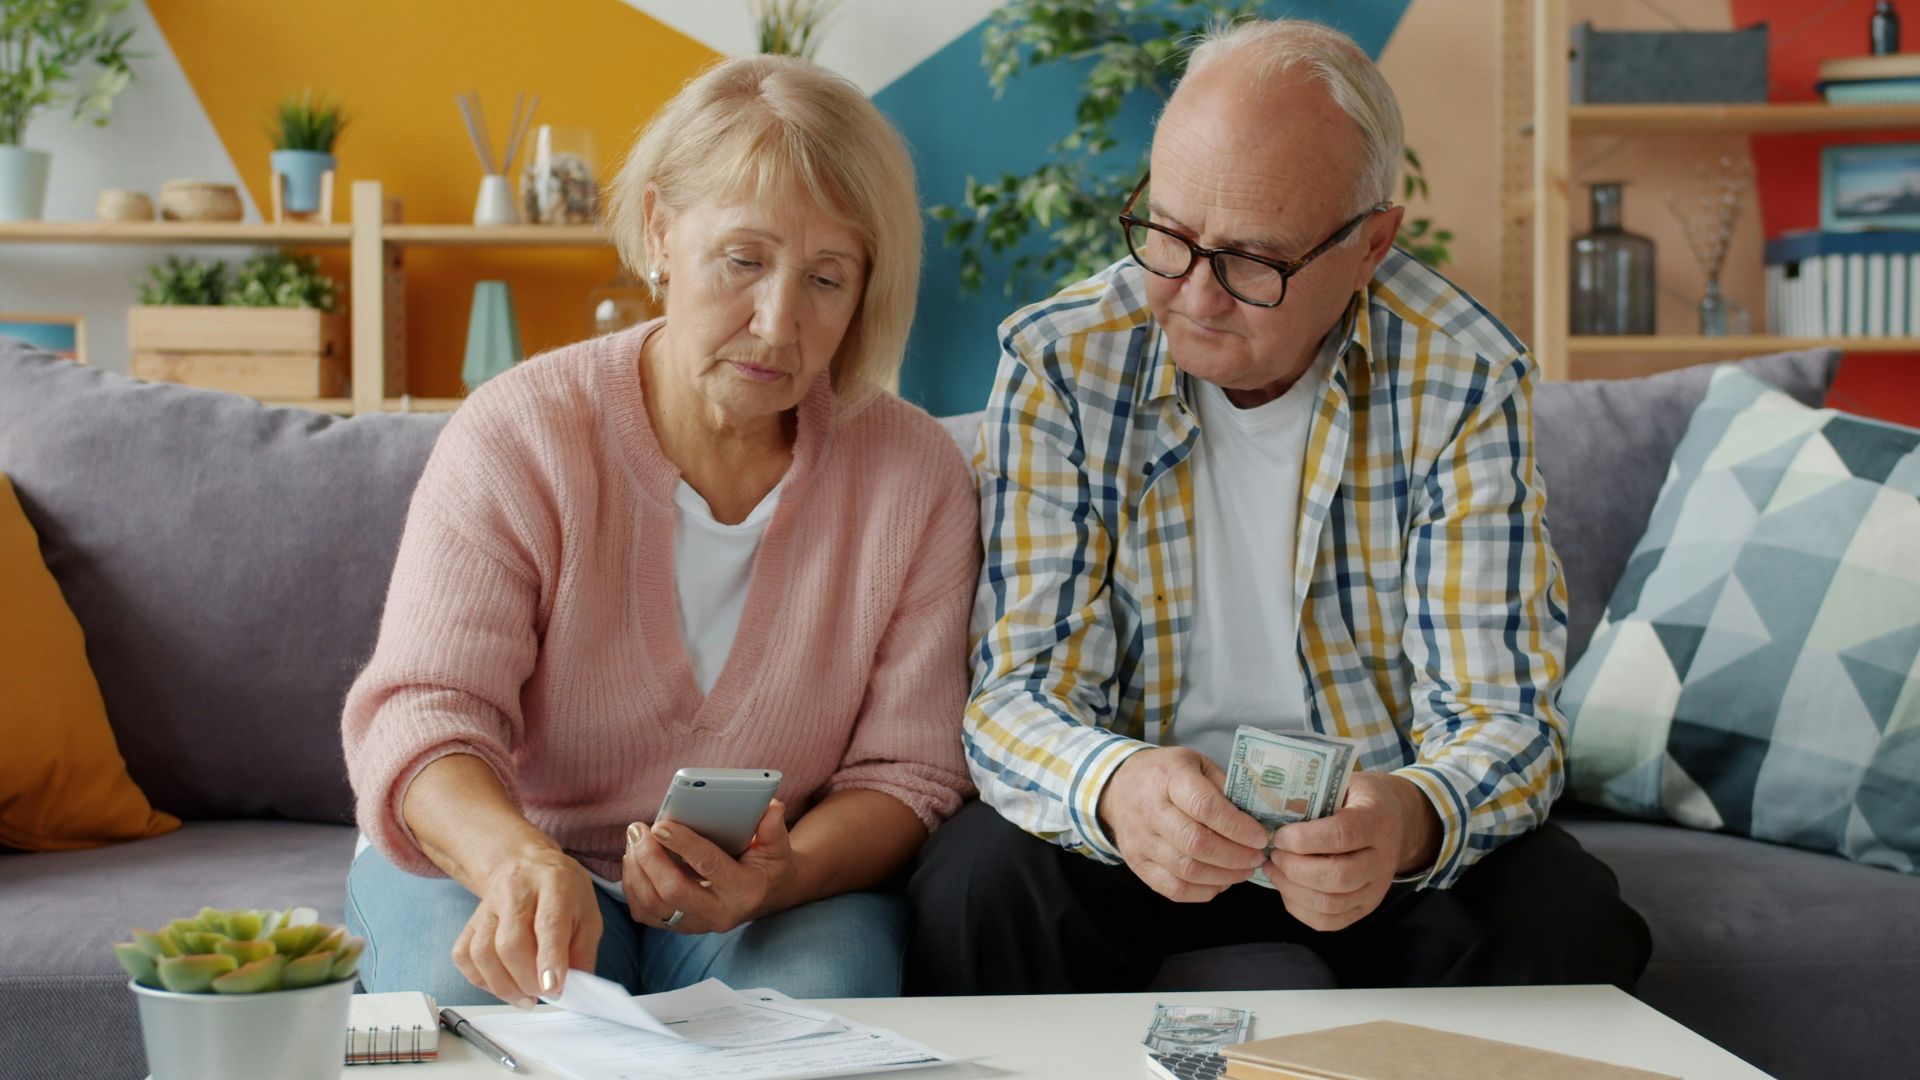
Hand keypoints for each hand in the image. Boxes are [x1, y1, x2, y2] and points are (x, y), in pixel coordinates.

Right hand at [450, 845, 602, 1006]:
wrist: (525, 864)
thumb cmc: (562, 893)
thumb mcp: (588, 914)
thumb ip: (583, 951)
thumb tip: (574, 988)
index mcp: (555, 885)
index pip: (548, 923)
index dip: (549, 959)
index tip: (553, 988)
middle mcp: (516, 891)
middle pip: (511, 943)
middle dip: (527, 980)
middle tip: (544, 993)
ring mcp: (488, 905)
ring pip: (483, 953)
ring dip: (503, 986)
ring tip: (525, 997)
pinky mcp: (471, 921)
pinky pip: (464, 956)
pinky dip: (481, 980)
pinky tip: (503, 984)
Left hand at [621, 799, 794, 933]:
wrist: (766, 896)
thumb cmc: (769, 865)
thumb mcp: (778, 846)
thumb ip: (773, 828)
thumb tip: (770, 807)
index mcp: (745, 890)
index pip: (709, 866)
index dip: (683, 844)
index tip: (661, 825)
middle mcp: (719, 913)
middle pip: (672, 892)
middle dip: (649, 858)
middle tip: (637, 829)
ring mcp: (697, 925)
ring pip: (653, 904)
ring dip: (636, 870)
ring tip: (633, 840)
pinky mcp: (680, 927)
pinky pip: (645, 913)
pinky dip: (633, 887)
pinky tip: (634, 860)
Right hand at [1096, 747, 1268, 901]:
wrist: (1118, 788)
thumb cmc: (1166, 774)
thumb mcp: (1196, 764)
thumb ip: (1225, 786)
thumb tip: (1258, 816)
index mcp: (1169, 778)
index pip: (1205, 807)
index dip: (1237, 826)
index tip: (1261, 836)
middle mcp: (1150, 810)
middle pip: (1196, 843)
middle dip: (1235, 856)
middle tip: (1257, 857)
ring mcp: (1141, 841)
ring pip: (1186, 870)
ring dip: (1224, 876)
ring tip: (1244, 870)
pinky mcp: (1137, 864)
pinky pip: (1173, 889)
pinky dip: (1203, 891)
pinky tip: (1221, 882)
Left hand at [1264, 771, 1438, 931]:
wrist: (1397, 820)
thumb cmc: (1358, 798)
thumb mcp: (1344, 784)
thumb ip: (1315, 796)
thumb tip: (1269, 813)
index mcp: (1377, 821)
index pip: (1341, 835)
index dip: (1303, 839)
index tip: (1279, 835)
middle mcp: (1382, 859)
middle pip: (1336, 876)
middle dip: (1293, 867)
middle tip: (1273, 854)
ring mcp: (1376, 888)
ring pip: (1330, 903)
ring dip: (1291, 889)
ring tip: (1273, 869)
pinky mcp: (1366, 907)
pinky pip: (1329, 922)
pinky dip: (1300, 908)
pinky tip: (1286, 887)